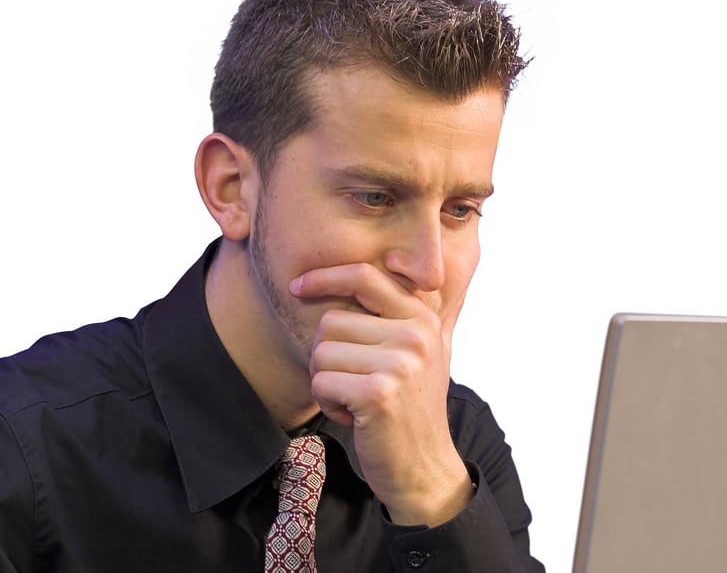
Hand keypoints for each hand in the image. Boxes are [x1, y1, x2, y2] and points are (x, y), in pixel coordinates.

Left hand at [291, 263, 473, 525]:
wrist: (424, 468)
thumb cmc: (410, 409)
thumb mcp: (420, 352)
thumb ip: (403, 312)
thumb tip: (381, 263)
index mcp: (422, 319)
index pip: (364, 277)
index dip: (325, 276)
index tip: (298, 286)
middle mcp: (416, 335)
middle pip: (330, 321)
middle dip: (327, 355)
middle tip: (353, 383)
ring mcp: (401, 363)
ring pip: (322, 353)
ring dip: (327, 382)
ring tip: (357, 400)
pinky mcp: (379, 392)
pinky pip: (321, 382)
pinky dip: (329, 404)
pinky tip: (355, 417)